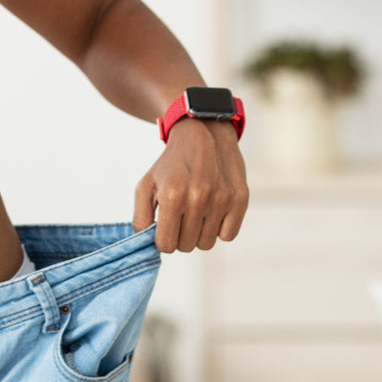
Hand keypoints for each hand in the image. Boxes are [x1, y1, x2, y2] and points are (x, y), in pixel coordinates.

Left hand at [132, 117, 248, 252]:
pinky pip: (228, 235)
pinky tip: (212, 211)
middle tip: (179, 217)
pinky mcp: (240, 200)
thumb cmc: (171, 164)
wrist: (203, 135)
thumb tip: (144, 241)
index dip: (162, 239)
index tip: (164, 227)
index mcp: (172, 195)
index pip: (166, 244)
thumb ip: (140, 216)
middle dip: (179, 236)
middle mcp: (198, 198)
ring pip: (207, 244)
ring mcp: (221, 200)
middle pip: (186, 246)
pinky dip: (219, 228)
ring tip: (195, 211)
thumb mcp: (146, 184)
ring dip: (198, 233)